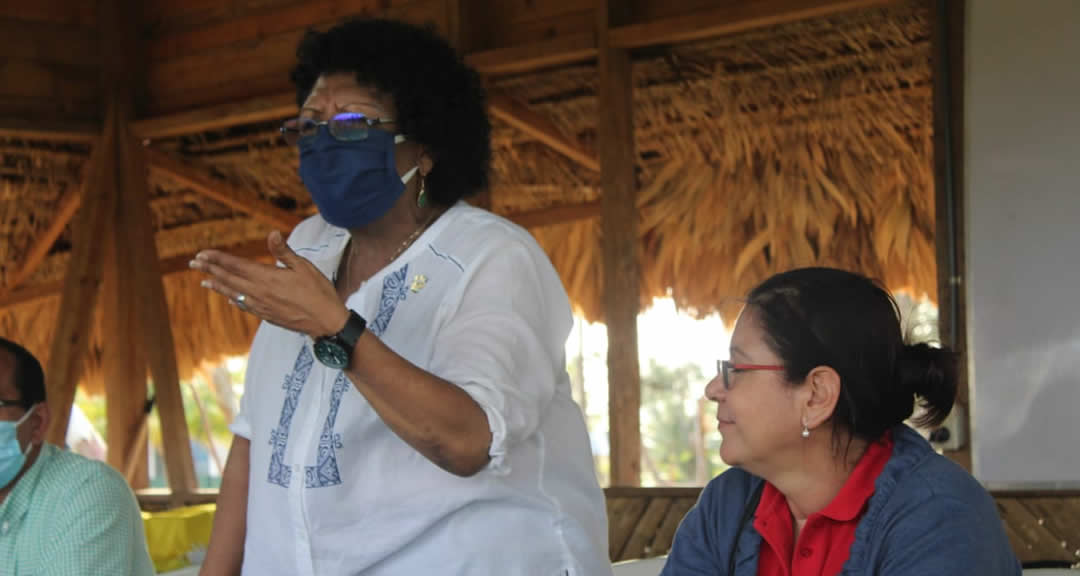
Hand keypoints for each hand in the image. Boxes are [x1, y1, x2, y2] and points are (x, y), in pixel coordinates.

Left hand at [190, 230, 348, 337]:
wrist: (326, 322)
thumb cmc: (319, 292)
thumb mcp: (303, 267)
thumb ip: (284, 251)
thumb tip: (272, 233)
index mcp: (267, 278)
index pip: (236, 265)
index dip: (217, 259)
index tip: (202, 254)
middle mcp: (260, 293)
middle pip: (229, 279)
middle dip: (210, 270)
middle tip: (193, 263)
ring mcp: (262, 306)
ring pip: (234, 293)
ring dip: (218, 286)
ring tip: (204, 281)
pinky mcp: (267, 316)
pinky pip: (245, 305)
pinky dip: (234, 299)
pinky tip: (230, 298)